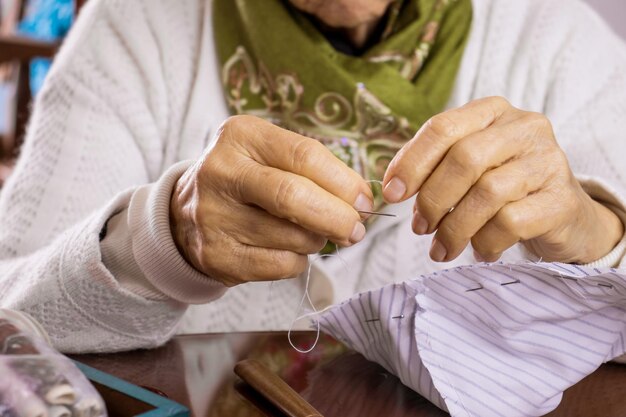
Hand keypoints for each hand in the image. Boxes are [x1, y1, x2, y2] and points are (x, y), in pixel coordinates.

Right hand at [170, 115, 372, 285]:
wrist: (188, 213)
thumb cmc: (248, 180)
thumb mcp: (271, 156)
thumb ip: (316, 170)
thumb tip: (362, 201)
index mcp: (241, 136)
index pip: (305, 155)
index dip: (344, 182)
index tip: (364, 200)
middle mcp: (220, 172)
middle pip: (293, 196)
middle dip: (337, 217)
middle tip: (356, 229)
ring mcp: (213, 216)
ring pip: (290, 237)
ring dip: (317, 241)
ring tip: (314, 235)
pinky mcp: (216, 255)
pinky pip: (278, 265)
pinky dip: (297, 261)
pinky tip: (289, 249)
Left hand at [382, 97, 622, 263]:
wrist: (565, 217)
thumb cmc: (505, 189)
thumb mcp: (468, 169)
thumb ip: (433, 167)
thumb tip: (392, 187)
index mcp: (493, 112)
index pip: (442, 128)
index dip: (411, 162)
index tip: (392, 194)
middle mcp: (524, 128)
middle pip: (463, 159)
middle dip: (433, 199)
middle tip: (420, 227)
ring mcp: (548, 161)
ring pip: (487, 193)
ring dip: (455, 228)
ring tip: (443, 247)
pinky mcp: (562, 200)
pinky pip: (511, 222)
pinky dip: (485, 242)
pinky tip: (481, 251)